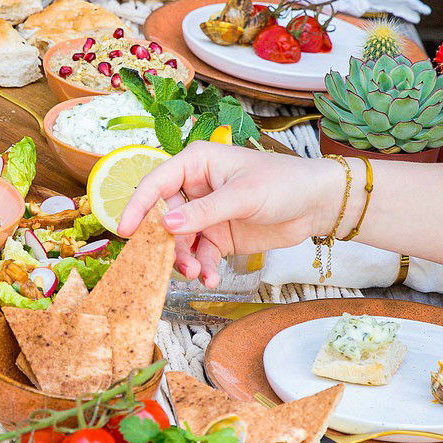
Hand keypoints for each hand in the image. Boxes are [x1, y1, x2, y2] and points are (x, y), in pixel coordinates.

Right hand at [117, 143, 344, 285]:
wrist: (317, 204)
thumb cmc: (283, 183)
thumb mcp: (242, 196)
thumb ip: (203, 212)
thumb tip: (166, 225)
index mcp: (195, 163)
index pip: (155, 183)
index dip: (138, 206)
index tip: (125, 231)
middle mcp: (194, 188)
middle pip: (163, 217)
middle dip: (166, 243)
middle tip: (175, 262)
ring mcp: (205, 214)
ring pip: (179, 241)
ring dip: (184, 260)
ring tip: (197, 274)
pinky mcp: (217, 237)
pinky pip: (200, 255)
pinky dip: (203, 268)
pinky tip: (210, 279)